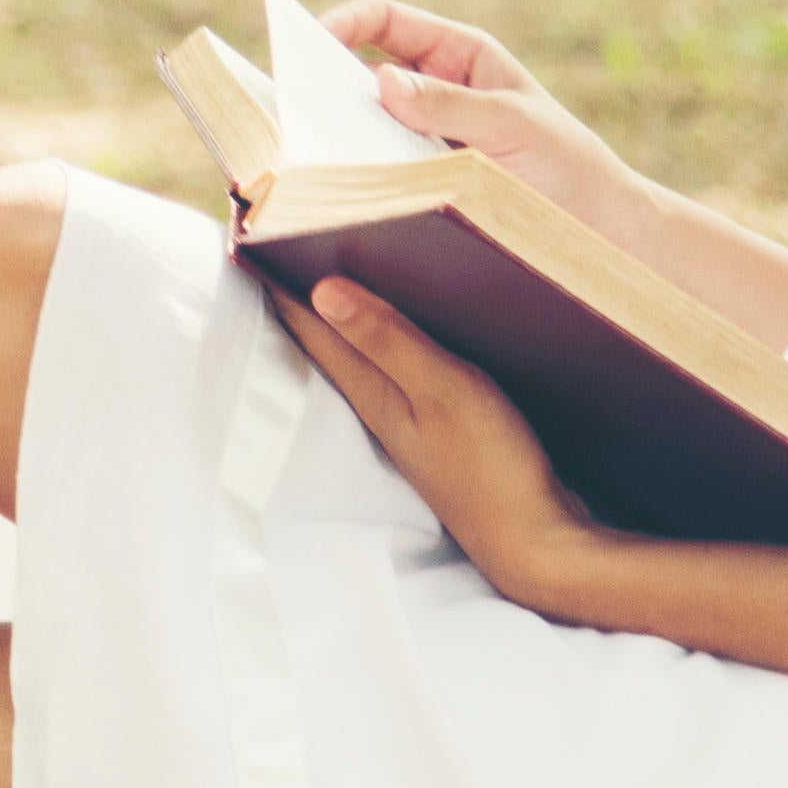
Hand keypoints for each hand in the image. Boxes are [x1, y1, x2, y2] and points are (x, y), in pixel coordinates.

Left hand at [268, 274, 594, 610]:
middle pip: (330, 340)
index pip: (312, 328)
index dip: (280, 283)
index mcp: (373, 393)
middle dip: (305, 292)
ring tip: (332, 273)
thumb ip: (389, 340)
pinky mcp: (444, 432)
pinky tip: (406, 332)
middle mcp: (381, 407)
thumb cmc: (492, 469)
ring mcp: (411, 424)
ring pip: (365, 356)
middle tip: (281, 244)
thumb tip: (322, 291)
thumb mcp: (443, 390)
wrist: (538, 546)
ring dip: (347, 317)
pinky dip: (391, 342)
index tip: (249, 241)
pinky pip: (402, 372)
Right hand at [315, 0, 637, 225]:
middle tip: (290, 106)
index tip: (308, 42)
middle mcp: (431, 91)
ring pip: (361, 127)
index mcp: (457, 54)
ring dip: (333, 138)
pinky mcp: (418, 185)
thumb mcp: (514, 126)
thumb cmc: (568, 163)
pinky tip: (336, 195)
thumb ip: (451, 104)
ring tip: (306, 157)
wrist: (599, 231)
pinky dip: (352, 179)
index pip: (383, 20)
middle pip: (359, 72)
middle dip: (322, 84)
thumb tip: (381, 80)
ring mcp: (420, 139)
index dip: (341, 21)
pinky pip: (374, 174)